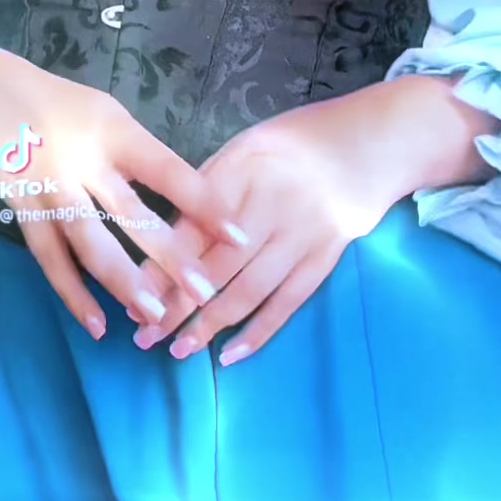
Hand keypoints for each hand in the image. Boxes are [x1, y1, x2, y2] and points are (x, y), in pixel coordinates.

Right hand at [0, 46, 237, 337]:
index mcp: (114, 132)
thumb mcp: (107, 114)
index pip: (170, 172)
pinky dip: (73, 293)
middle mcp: (84, 162)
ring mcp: (50, 191)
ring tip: (156, 315)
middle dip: (172, 258)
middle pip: (133, 215)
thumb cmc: (58, 103)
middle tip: (204, 293)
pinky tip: (98, 323)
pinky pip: (50, 260)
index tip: (238, 236)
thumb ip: (141, 155)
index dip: (206, 205)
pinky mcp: (22, 212)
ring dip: (125, 284)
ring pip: (91, 245)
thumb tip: (187, 200)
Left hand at [132, 77, 496, 362]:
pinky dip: (259, 332)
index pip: (192, 231)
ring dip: (209, 326)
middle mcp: (270, 208)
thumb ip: (209, 188)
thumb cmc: (296, 145)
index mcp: (241, 174)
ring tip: (178, 350)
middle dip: (175, 306)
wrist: (368, 145)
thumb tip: (168, 236)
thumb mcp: (246, 148)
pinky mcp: (324, 260)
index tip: (132, 296)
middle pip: (214, 268)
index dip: (161, 268)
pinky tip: (230, 355)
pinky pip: (287, 303)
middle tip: (144, 336)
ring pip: (247, 292)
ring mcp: (300, 237)